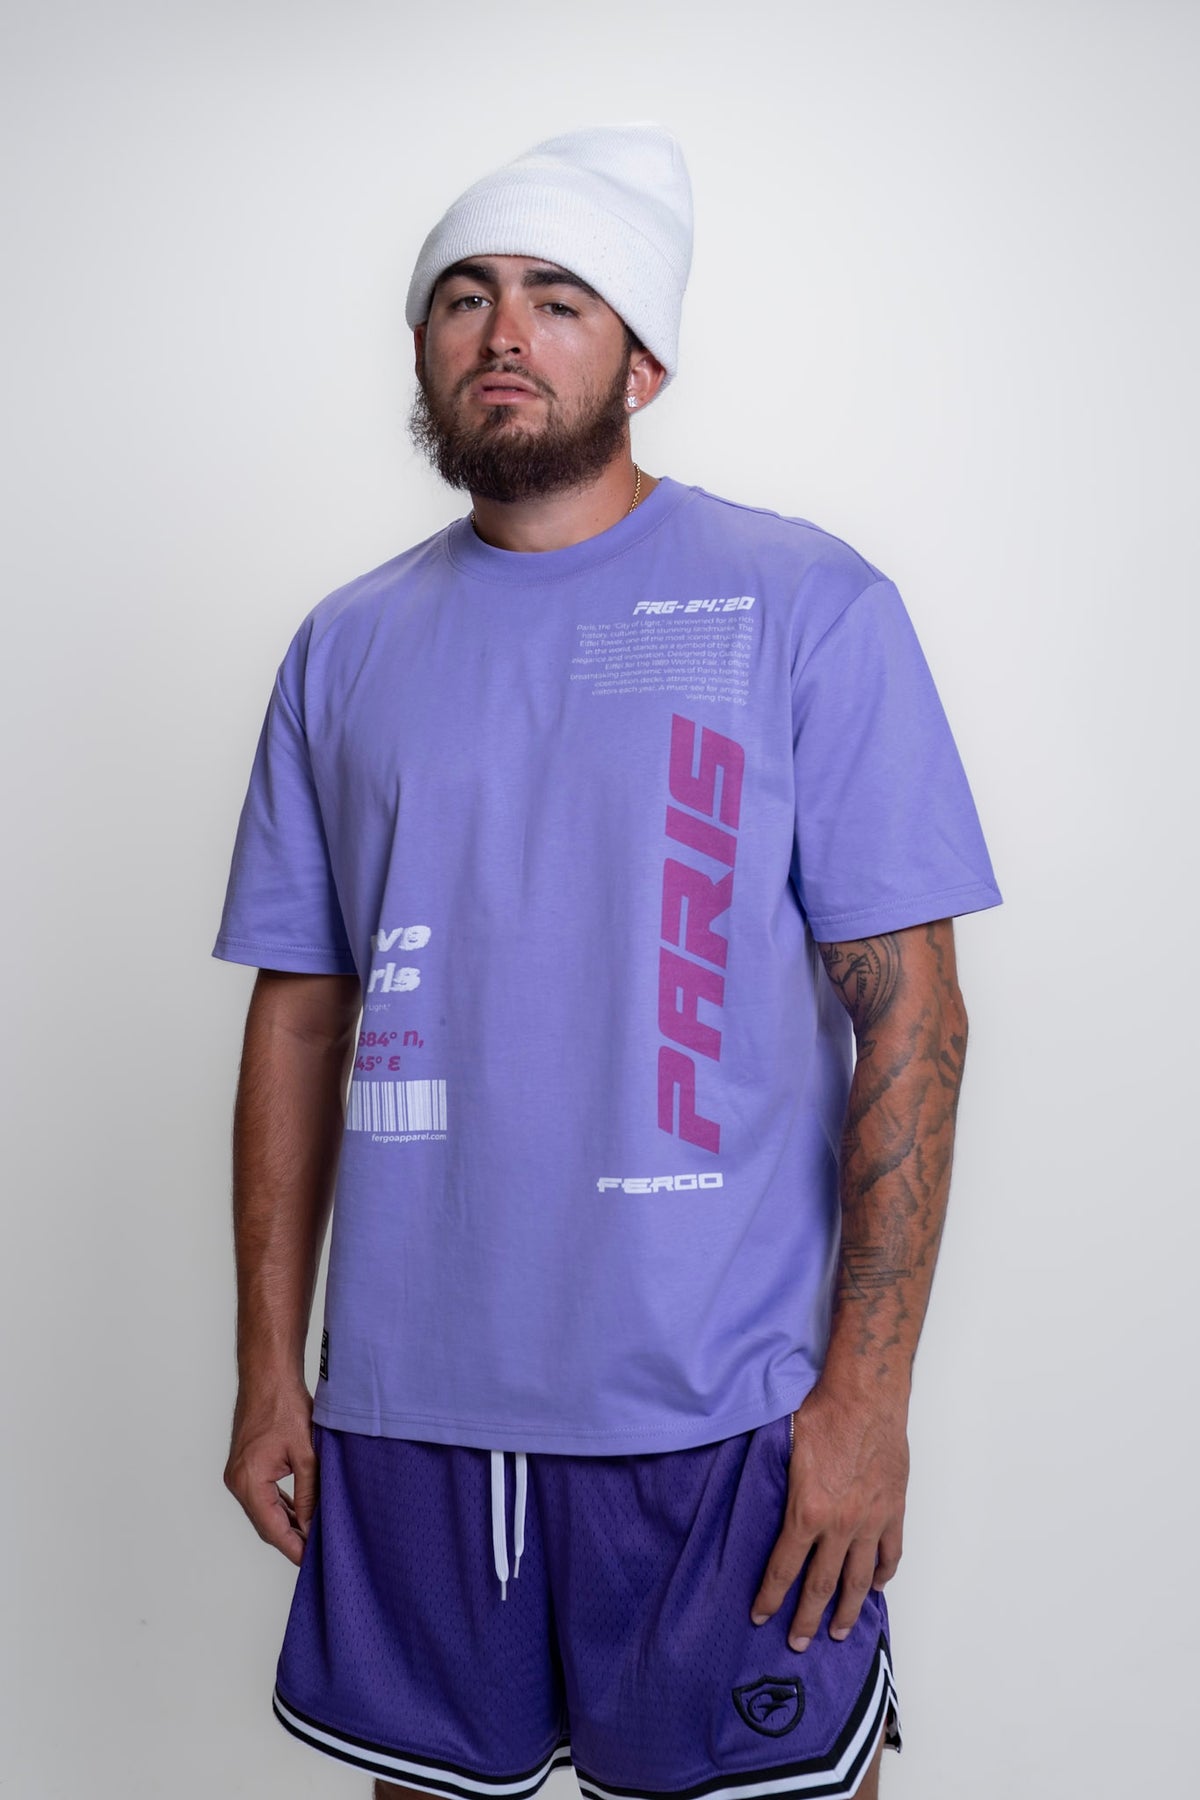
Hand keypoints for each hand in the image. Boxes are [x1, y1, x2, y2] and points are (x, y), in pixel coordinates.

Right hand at [223, 1380, 317, 1565]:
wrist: (269, 1376)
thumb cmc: (284, 1406)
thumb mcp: (305, 1453)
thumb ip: (309, 1492)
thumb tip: (313, 1524)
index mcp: (248, 1481)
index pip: (272, 1528)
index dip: (292, 1547)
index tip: (310, 1562)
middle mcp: (238, 1481)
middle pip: (266, 1523)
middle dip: (291, 1538)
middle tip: (316, 1552)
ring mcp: (239, 1474)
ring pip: (265, 1510)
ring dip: (287, 1523)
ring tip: (312, 1536)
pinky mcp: (246, 1466)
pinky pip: (263, 1495)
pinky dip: (281, 1506)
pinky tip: (299, 1513)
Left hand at [750, 1383, 908, 1648]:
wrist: (866, 1396)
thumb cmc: (822, 1413)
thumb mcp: (783, 1448)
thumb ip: (776, 1482)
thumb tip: (759, 1500)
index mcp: (807, 1512)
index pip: (784, 1568)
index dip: (770, 1595)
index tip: (760, 1616)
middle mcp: (840, 1526)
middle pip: (821, 1585)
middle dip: (806, 1618)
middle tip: (798, 1643)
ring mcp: (871, 1521)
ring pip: (860, 1579)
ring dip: (848, 1610)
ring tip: (839, 1632)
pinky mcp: (894, 1510)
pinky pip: (890, 1553)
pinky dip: (884, 1574)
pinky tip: (877, 1587)